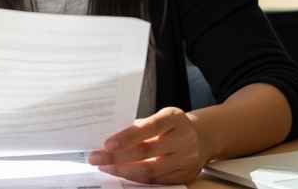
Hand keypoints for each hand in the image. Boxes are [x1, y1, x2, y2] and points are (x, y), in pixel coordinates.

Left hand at [88, 107, 211, 183]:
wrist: (201, 137)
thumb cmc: (172, 126)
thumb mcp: (160, 117)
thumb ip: (139, 126)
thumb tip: (109, 141)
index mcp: (174, 118)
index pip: (149, 127)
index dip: (127, 137)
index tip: (107, 144)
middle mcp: (183, 139)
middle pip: (146, 152)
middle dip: (117, 157)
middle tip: (96, 158)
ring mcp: (185, 159)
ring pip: (150, 171)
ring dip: (123, 171)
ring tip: (105, 168)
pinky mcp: (184, 175)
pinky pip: (156, 181)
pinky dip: (136, 180)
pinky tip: (122, 175)